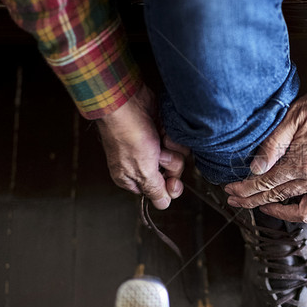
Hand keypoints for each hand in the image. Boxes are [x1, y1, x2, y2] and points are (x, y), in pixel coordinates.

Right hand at [96, 87, 188, 208]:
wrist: (128, 102)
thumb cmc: (128, 134)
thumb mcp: (141, 170)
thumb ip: (154, 190)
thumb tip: (162, 205)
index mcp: (132, 177)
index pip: (158, 192)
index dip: (168, 187)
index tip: (171, 181)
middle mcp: (143, 164)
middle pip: (172, 175)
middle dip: (171, 165)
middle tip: (159, 154)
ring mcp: (154, 147)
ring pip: (178, 158)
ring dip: (172, 149)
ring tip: (159, 140)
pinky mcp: (163, 133)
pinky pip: (179, 142)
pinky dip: (174, 136)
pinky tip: (163, 130)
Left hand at [224, 68, 306, 222]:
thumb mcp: (295, 116)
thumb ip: (273, 145)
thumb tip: (255, 168)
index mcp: (303, 162)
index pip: (265, 184)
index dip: (244, 189)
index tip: (231, 191)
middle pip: (278, 198)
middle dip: (253, 201)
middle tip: (237, 200)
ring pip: (304, 212)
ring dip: (282, 212)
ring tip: (265, 207)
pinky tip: (301, 203)